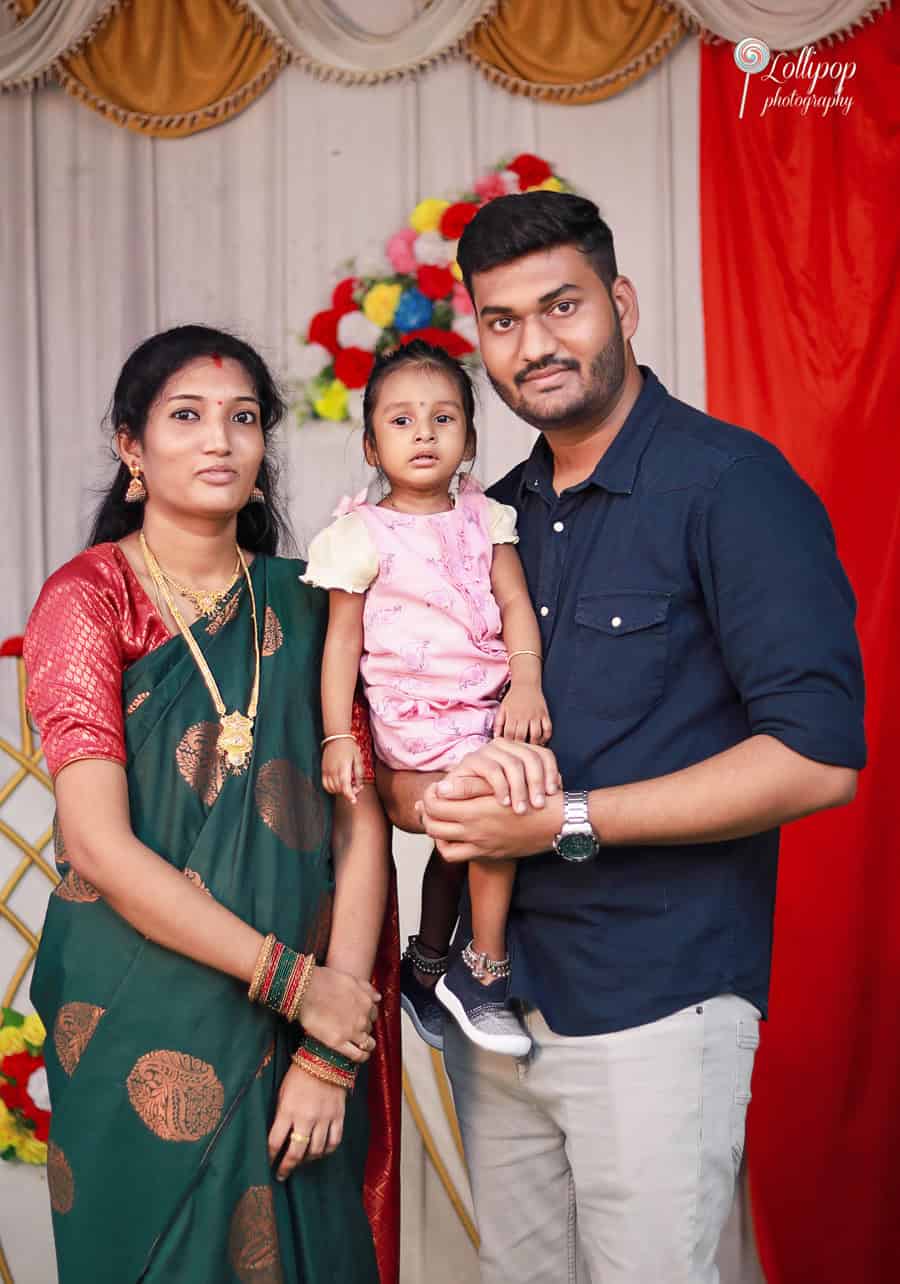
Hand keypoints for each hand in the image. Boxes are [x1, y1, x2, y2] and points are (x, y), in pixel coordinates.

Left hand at [268, 1063, 345, 1179]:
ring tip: (301, 1162)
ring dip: (306, 1160)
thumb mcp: (283, 1093)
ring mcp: (324, 1118)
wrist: (326, 1058)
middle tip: (281, 1175)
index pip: (275, 1142)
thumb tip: (277, 1137)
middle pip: (296, 1152)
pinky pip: (334, 1142)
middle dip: (286, 1167)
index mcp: (288, 1110)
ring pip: (316, 1151)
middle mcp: (306, 1118)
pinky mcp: (338, 1116)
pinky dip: (327, 1151)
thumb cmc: (299, 1075)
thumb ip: (281, 1115)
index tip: (267, 1163)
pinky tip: (320, 1152)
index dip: (270, 1157)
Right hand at [298, 965, 379, 1062]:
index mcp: (366, 1002)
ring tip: (364, 1046)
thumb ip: (366, 988)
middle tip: (356, 1029)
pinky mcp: (338, 1042)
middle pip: (370, 1027)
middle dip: (364, 1028)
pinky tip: (362, 1056)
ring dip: (367, 1044)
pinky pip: (356, 1055)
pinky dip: (362, 1057)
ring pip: (367, 1042)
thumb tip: (378, 997)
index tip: (363, 1018)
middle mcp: (362, 1018)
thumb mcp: (350, 979)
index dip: (368, 1016)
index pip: (374, 1013)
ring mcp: (351, 1031)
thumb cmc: (324, 981)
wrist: (305, 990)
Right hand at [322, 739, 362, 803]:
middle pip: (339, 790)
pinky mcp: (323, 770)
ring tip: (347, 785)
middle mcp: (334, 771)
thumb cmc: (349, 747)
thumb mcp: (358, 760)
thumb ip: (359, 774)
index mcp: (344, 768)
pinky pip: (325, 784)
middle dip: (348, 792)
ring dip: (340, 791)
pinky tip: (338, 784)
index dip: (349, 796)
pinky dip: (331, 788)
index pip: (345, 787)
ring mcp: (327, 771)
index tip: (353, 801)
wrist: (337, 737)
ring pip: (332, 789)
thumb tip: (358, 787)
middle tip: (355, 788)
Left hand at [418, 781, 563, 862]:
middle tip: (430, 802)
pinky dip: (448, 845)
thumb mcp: (499, 788)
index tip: (434, 788)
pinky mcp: (488, 854)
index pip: (434, 805)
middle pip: (432, 826)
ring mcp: (480, 846)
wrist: (555, 823)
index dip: (428, 795)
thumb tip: (440, 787)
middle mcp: (473, 832)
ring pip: (441, 844)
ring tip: (439, 818)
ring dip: (435, 830)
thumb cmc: (530, 798)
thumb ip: (468, 787)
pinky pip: (456, 856)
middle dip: (426, 813)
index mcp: (474, 812)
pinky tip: (453, 833)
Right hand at [437, 740, 561, 813]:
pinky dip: (501, 788)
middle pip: (530, 757)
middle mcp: (505, 745)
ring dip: (520, 789)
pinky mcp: (471, 759)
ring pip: (513, 764)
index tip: (554, 793)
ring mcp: (487, 750)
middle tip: (538, 806)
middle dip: (536, 783)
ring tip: (521, 809)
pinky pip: (492, 770)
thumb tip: (560, 786)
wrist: (458, 800)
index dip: (551, 772)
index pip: (543, 754)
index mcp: (519, 749)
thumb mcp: (518, 792)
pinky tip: (504, 802)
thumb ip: (536, 786)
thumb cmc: (493, 798)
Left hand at [494, 683, 552, 744]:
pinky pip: (548, 728)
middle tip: (518, 751)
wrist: (526, 684)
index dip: (508, 743)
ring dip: (533, 743)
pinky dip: (546, 737)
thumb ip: (498, 723)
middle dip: (519, 745)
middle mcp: (524, 715)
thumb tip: (496, 737)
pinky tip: (541, 741)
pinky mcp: (545, 714)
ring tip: (530, 748)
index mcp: (512, 714)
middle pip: (521, 735)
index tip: (508, 748)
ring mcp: (536, 715)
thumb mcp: (502, 708)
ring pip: (536, 734)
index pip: (509, 733)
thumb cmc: (513, 698)